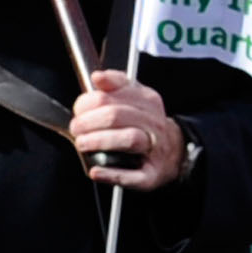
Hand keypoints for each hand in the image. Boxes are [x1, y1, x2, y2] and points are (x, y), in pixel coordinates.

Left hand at [70, 72, 188, 188]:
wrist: (175, 151)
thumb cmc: (147, 125)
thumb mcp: (136, 97)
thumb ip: (116, 84)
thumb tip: (97, 77)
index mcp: (148, 101)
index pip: (116, 94)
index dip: (91, 101)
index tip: (78, 108)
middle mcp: (153, 124)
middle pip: (118, 116)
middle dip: (89, 121)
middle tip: (76, 128)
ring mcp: (154, 149)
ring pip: (129, 139)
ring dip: (100, 140)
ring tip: (82, 143)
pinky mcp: (152, 174)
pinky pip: (134, 176)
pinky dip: (112, 174)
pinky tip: (96, 171)